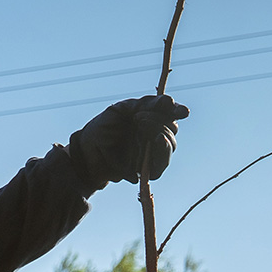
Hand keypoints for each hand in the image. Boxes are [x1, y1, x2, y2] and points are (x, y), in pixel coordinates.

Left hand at [68, 95, 189, 188]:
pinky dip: (161, 152)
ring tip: (140, 124)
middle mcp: (155, 136)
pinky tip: (158, 140)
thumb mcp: (124, 109)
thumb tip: (171, 101)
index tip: (182, 111)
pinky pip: (161, 165)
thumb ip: (147, 104)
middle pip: (172, 130)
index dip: (177, 111)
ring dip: (160, 133)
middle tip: (139, 117)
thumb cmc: (105, 126)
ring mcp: (151, 153)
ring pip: (170, 146)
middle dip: (159, 120)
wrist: (89, 147)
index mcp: (152, 120)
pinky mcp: (146, 170)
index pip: (171, 115)